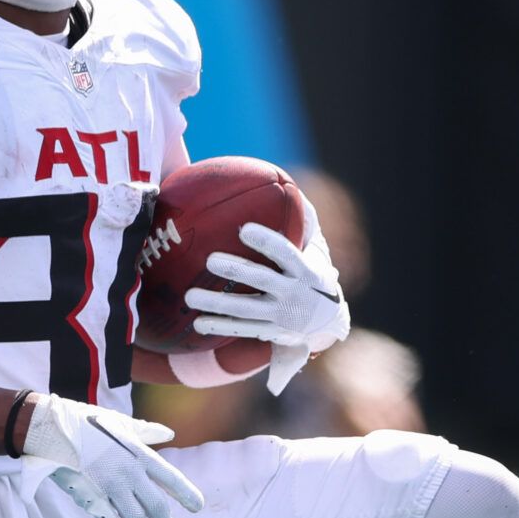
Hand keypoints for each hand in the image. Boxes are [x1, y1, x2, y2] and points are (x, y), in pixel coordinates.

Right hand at [23, 393, 204, 517]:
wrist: (56, 428)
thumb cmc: (88, 423)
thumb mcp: (121, 423)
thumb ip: (147, 431)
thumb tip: (168, 433)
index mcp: (140, 454)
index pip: (171, 478)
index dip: (186, 494)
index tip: (197, 507)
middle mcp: (131, 472)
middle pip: (157, 507)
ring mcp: (112, 486)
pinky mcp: (93, 497)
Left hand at [186, 197, 350, 394]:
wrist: (328, 321)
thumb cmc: (313, 275)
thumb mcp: (316, 251)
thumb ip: (304, 222)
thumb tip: (288, 186)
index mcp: (305, 270)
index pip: (286, 253)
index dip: (267, 242)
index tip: (245, 229)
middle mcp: (293, 293)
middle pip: (262, 280)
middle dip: (236, 270)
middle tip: (210, 260)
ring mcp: (280, 315)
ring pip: (245, 309)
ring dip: (217, 303)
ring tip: (190, 295)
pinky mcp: (269, 331)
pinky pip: (241, 329)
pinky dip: (220, 326)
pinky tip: (196, 322)